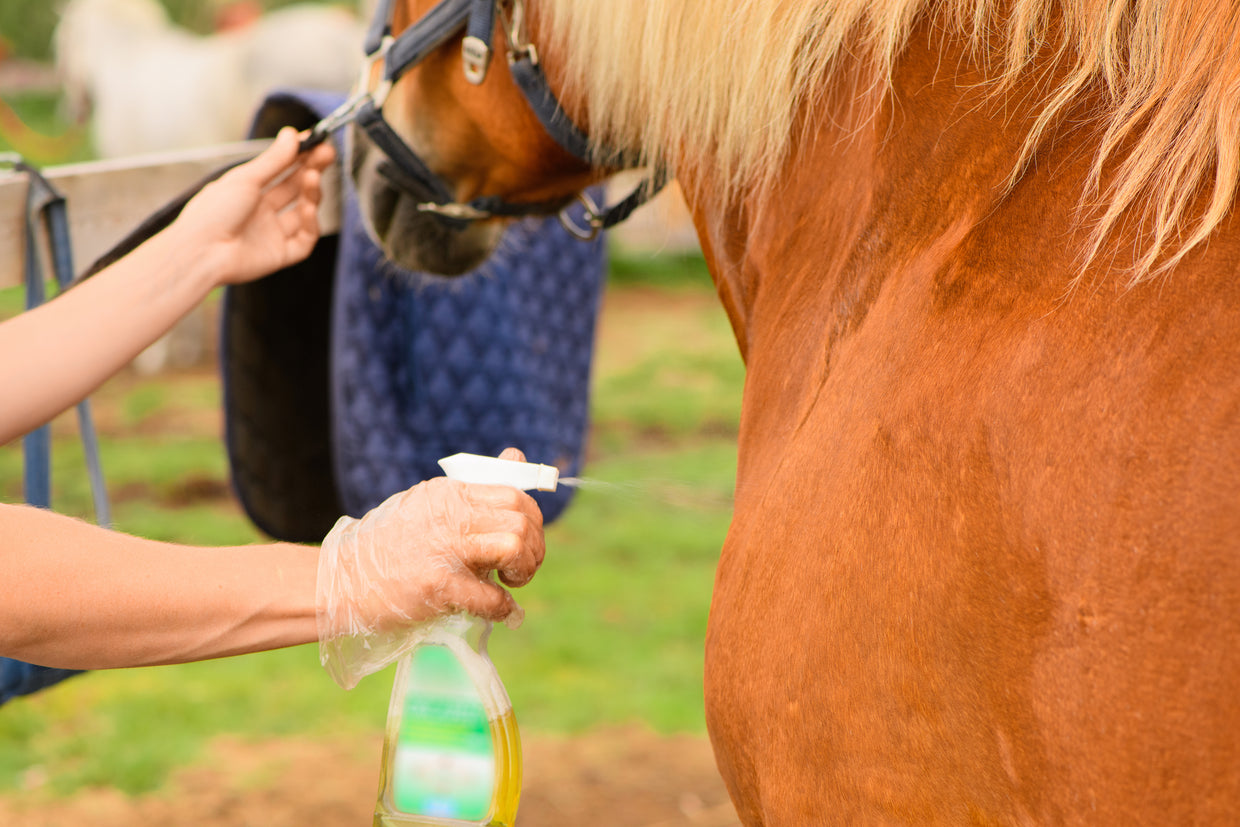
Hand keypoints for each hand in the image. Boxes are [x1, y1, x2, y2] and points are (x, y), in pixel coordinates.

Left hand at [170, 126, 335, 284]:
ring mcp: (271, 233)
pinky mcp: (280, 255)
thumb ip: (273, 159)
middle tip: (327, 153)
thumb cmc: (212, 214)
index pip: (279, 169)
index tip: (314, 141)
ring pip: (303, 212)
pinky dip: (310, 224)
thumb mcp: (245, 179)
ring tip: (313, 176)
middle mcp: (261, 211)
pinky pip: (304, 240)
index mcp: (247, 191)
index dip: (298, 155)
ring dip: (311, 194)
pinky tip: (308, 209)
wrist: (202, 252)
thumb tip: (292, 135)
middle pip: (294, 188)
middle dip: (311, 169)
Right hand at [316, 447, 545, 687]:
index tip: (524, 541)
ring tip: (509, 582)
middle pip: (522, 519)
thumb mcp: (428, 502)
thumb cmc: (389, 544)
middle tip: (520, 568)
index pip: (515, 494)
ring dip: (525, 569)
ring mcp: (446, 549)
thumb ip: (473, 486)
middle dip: (534, 547)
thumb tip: (516, 455)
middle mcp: (452, 514)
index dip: (532, 520)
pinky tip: (496, 610)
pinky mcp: (439, 585)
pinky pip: (492, 596)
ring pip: (514, 545)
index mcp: (451, 492)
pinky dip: (503, 607)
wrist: (342, 579)